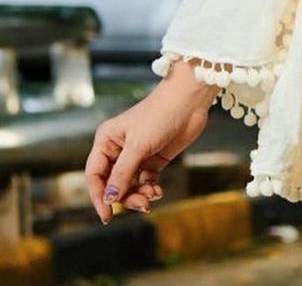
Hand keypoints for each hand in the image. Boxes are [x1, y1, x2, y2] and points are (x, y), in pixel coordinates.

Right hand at [84, 70, 215, 222]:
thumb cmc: (159, 115)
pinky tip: (158, 192)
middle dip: (125, 197)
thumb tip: (108, 199)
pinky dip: (150, 190)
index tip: (107, 216)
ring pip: (130, 186)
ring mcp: (137, 156)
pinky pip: (145, 182)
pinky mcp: (153, 160)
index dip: (99, 196)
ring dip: (139, 195)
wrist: (189, 102)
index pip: (95, 175)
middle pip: (113, 184)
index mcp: (106, 141)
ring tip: (153, 196)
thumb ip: (122, 174)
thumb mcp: (138, 145)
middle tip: (142, 204)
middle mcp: (118, 149)